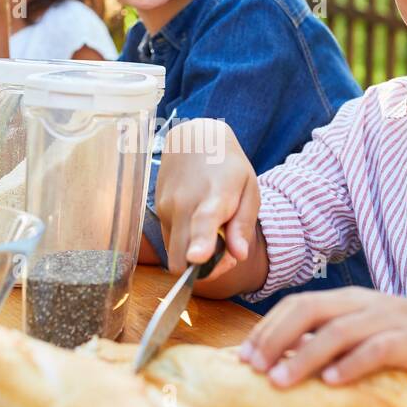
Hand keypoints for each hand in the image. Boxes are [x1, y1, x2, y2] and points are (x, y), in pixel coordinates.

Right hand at [154, 118, 259, 283]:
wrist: (194, 138)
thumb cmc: (227, 166)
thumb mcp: (248, 189)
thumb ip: (243, 225)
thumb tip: (239, 256)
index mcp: (214, 196)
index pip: (203, 221)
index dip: (200, 243)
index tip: (197, 258)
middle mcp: (184, 204)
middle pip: (183, 255)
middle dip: (203, 269)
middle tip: (225, 255)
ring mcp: (166, 208)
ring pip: (176, 253)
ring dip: (194, 255)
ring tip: (213, 233)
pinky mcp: (157, 212)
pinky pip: (171, 242)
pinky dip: (185, 243)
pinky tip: (197, 224)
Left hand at [240, 287, 406, 387]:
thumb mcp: (373, 331)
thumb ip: (339, 340)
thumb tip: (291, 365)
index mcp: (350, 300)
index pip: (297, 304)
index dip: (266, 327)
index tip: (241, 355)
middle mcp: (364, 305)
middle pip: (306, 310)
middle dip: (273, 337)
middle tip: (250, 366)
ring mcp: (388, 321)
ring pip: (336, 332)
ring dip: (302, 356)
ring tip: (278, 382)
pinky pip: (375, 350)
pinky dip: (350, 365)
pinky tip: (332, 382)